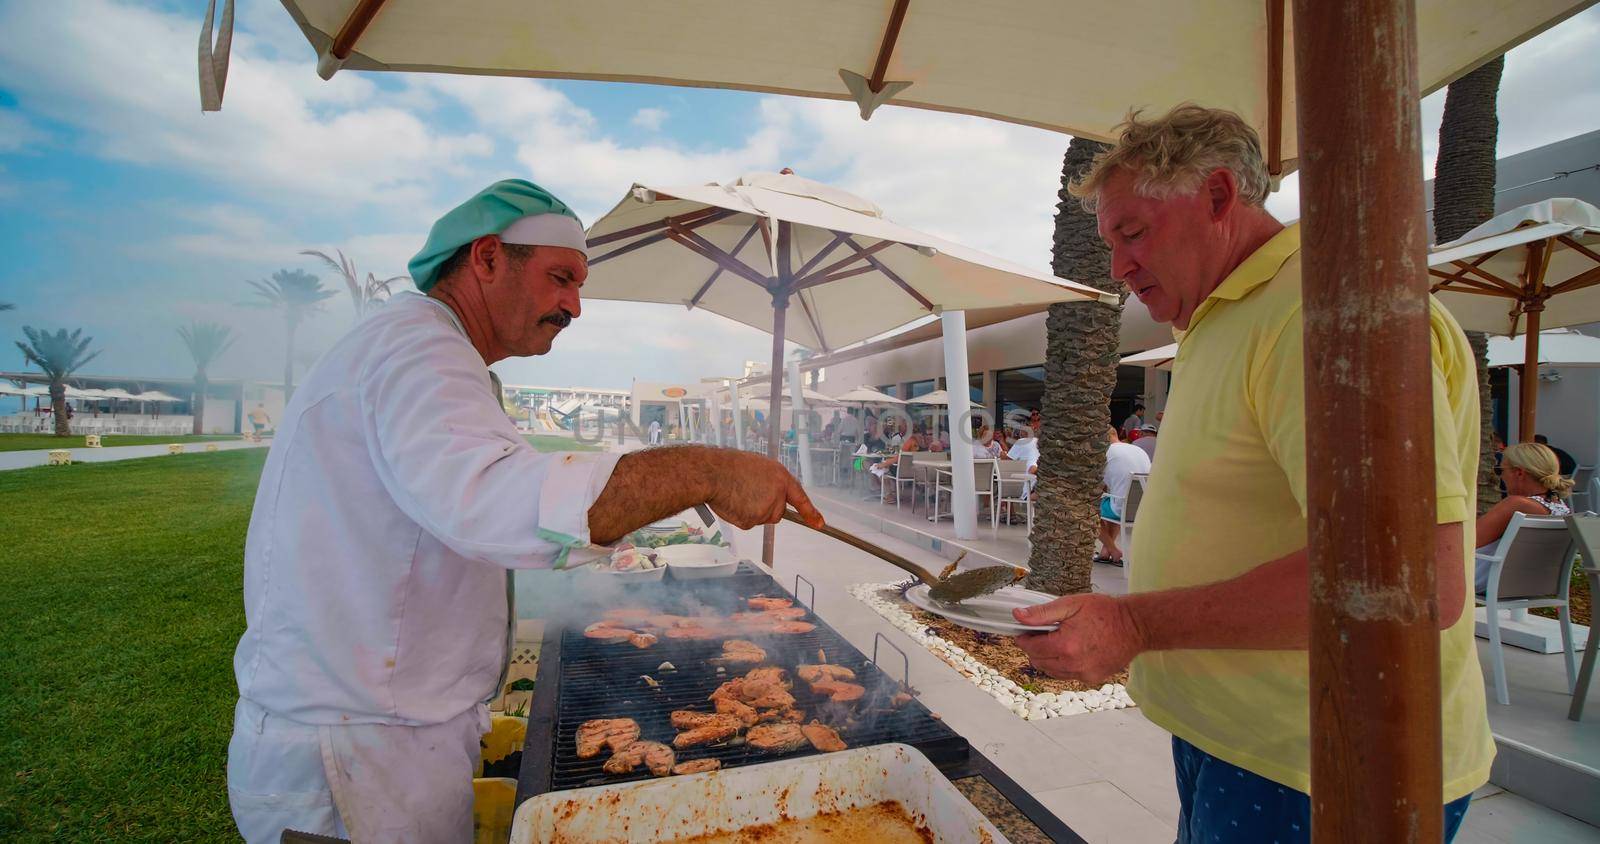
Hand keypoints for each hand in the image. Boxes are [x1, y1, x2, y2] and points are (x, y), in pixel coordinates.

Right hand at [704, 450, 824, 530]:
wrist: (714, 473)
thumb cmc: (730, 466)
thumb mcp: (758, 467)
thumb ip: (770, 482)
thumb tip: (769, 494)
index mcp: (780, 478)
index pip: (799, 498)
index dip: (810, 512)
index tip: (819, 524)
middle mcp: (777, 494)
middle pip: (776, 513)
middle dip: (765, 508)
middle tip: (747, 494)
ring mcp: (766, 509)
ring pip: (761, 518)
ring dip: (750, 511)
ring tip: (737, 494)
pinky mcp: (753, 521)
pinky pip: (748, 523)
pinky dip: (740, 516)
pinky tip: (732, 503)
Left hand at [1013, 593, 1144, 684]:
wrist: (1135, 626)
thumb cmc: (1105, 612)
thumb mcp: (1071, 604)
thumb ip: (1042, 613)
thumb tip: (1018, 616)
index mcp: (1064, 646)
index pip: (1030, 648)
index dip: (1024, 638)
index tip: (1024, 631)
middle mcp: (1072, 664)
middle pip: (1039, 662)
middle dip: (1035, 648)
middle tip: (1043, 634)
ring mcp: (1083, 674)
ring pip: (1051, 671)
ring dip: (1048, 658)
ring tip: (1058, 641)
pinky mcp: (1092, 678)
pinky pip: (1068, 675)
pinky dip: (1064, 665)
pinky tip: (1072, 650)